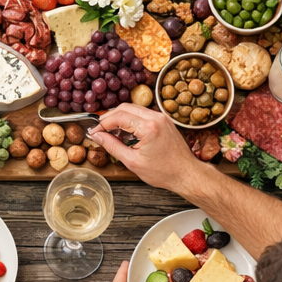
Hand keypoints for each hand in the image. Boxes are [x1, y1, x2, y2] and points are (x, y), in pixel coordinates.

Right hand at [87, 104, 201, 193]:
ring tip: (112, 134)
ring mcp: (161, 117)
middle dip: (109, 118)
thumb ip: (112, 146)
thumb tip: (97, 136)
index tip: (94, 132)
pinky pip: (142, 114)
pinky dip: (131, 120)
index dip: (102, 123)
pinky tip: (126, 133)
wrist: (187, 174)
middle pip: (124, 108)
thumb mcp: (132, 162)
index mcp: (148, 127)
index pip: (118, 117)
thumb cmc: (164, 172)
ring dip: (119, 118)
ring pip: (133, 109)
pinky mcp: (164, 120)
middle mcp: (156, 117)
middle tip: (100, 131)